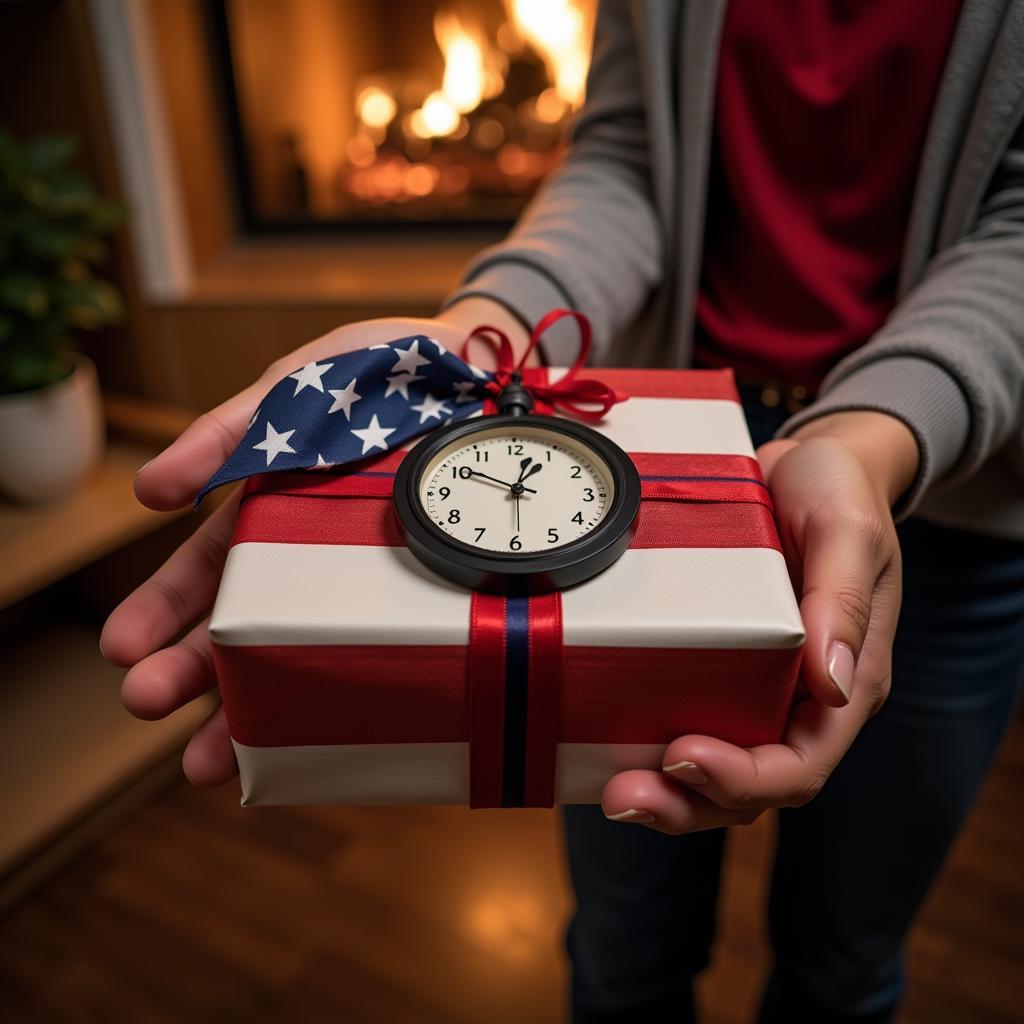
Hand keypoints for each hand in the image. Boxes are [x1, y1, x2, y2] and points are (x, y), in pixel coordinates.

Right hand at [101, 299, 532, 786]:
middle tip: (145, 703)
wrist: (480, 373)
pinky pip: (378, 652)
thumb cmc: (378, 374)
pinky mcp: (418, 594)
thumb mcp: (296, 387)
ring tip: (208, 760)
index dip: (162, 610)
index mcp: (268, 510)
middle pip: (238, 627)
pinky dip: (346, 698)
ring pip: (301, 654)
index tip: (124, 650)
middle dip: (187, 671)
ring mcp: (364, 582)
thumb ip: (229, 431)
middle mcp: (307, 558)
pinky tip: (317, 745)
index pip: (203, 573)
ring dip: (250, 708)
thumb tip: (149, 491)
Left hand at [602, 411, 918, 832]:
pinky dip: (648, 743)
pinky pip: (687, 718)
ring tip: (611, 792)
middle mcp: (799, 697)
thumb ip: (845, 600)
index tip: (684, 755)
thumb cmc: (838, 491)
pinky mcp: (717, 662)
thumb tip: (830, 685)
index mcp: (844, 680)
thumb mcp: (849, 530)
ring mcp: (756, 684)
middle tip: (625, 797)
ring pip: (714, 768)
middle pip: (751, 786)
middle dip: (689, 803)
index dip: (744, 778)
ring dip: (665, 792)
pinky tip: (605, 748)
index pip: (801, 764)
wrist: (806, 463)